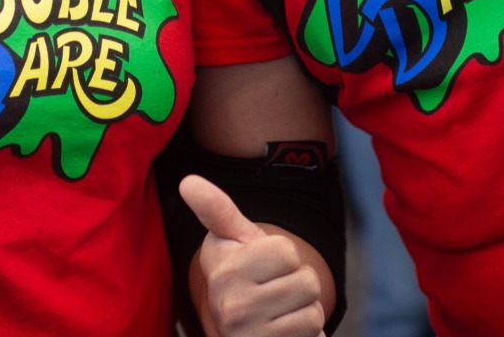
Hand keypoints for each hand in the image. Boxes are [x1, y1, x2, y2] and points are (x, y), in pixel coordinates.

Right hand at [181, 175, 325, 336]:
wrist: (240, 331)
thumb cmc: (241, 275)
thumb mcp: (231, 240)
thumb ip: (216, 209)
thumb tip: (188, 181)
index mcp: (224, 269)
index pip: (287, 251)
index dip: (283, 256)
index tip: (261, 265)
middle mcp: (231, 305)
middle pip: (307, 281)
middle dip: (298, 284)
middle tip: (274, 291)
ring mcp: (248, 333)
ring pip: (313, 311)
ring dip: (304, 311)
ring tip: (279, 313)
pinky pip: (315, 335)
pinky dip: (308, 334)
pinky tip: (284, 333)